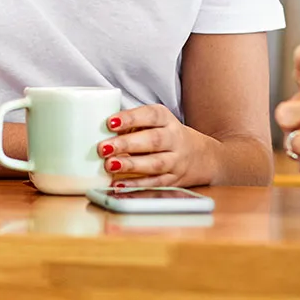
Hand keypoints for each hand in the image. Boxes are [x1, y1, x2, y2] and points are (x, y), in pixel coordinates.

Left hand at [99, 103, 220, 187]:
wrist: (202, 156)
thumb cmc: (165, 135)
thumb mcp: (155, 123)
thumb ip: (132, 124)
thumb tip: (96, 129)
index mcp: (167, 120)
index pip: (150, 115)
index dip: (130, 118)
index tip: (110, 122)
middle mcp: (174, 138)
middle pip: (153, 140)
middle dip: (126, 144)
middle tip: (103, 147)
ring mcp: (176, 160)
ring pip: (155, 163)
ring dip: (131, 165)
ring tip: (110, 165)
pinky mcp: (174, 179)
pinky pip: (155, 182)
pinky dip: (136, 184)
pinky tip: (119, 184)